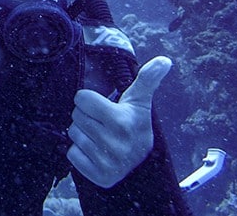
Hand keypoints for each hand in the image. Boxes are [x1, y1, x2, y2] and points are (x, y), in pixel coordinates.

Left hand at [66, 56, 171, 187]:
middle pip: (76, 116)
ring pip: (73, 134)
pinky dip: (79, 152)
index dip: (90, 100)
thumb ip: (147, 79)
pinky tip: (94, 152)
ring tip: (99, 137)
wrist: (142, 163)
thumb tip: (164, 60)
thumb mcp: (139, 101)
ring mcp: (108, 163)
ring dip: (82, 133)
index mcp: (122, 121)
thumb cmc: (135, 123)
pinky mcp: (99, 177)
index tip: (103, 107)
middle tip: (102, 123)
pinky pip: (71, 154)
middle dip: (86, 116)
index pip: (81, 98)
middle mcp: (115, 144)